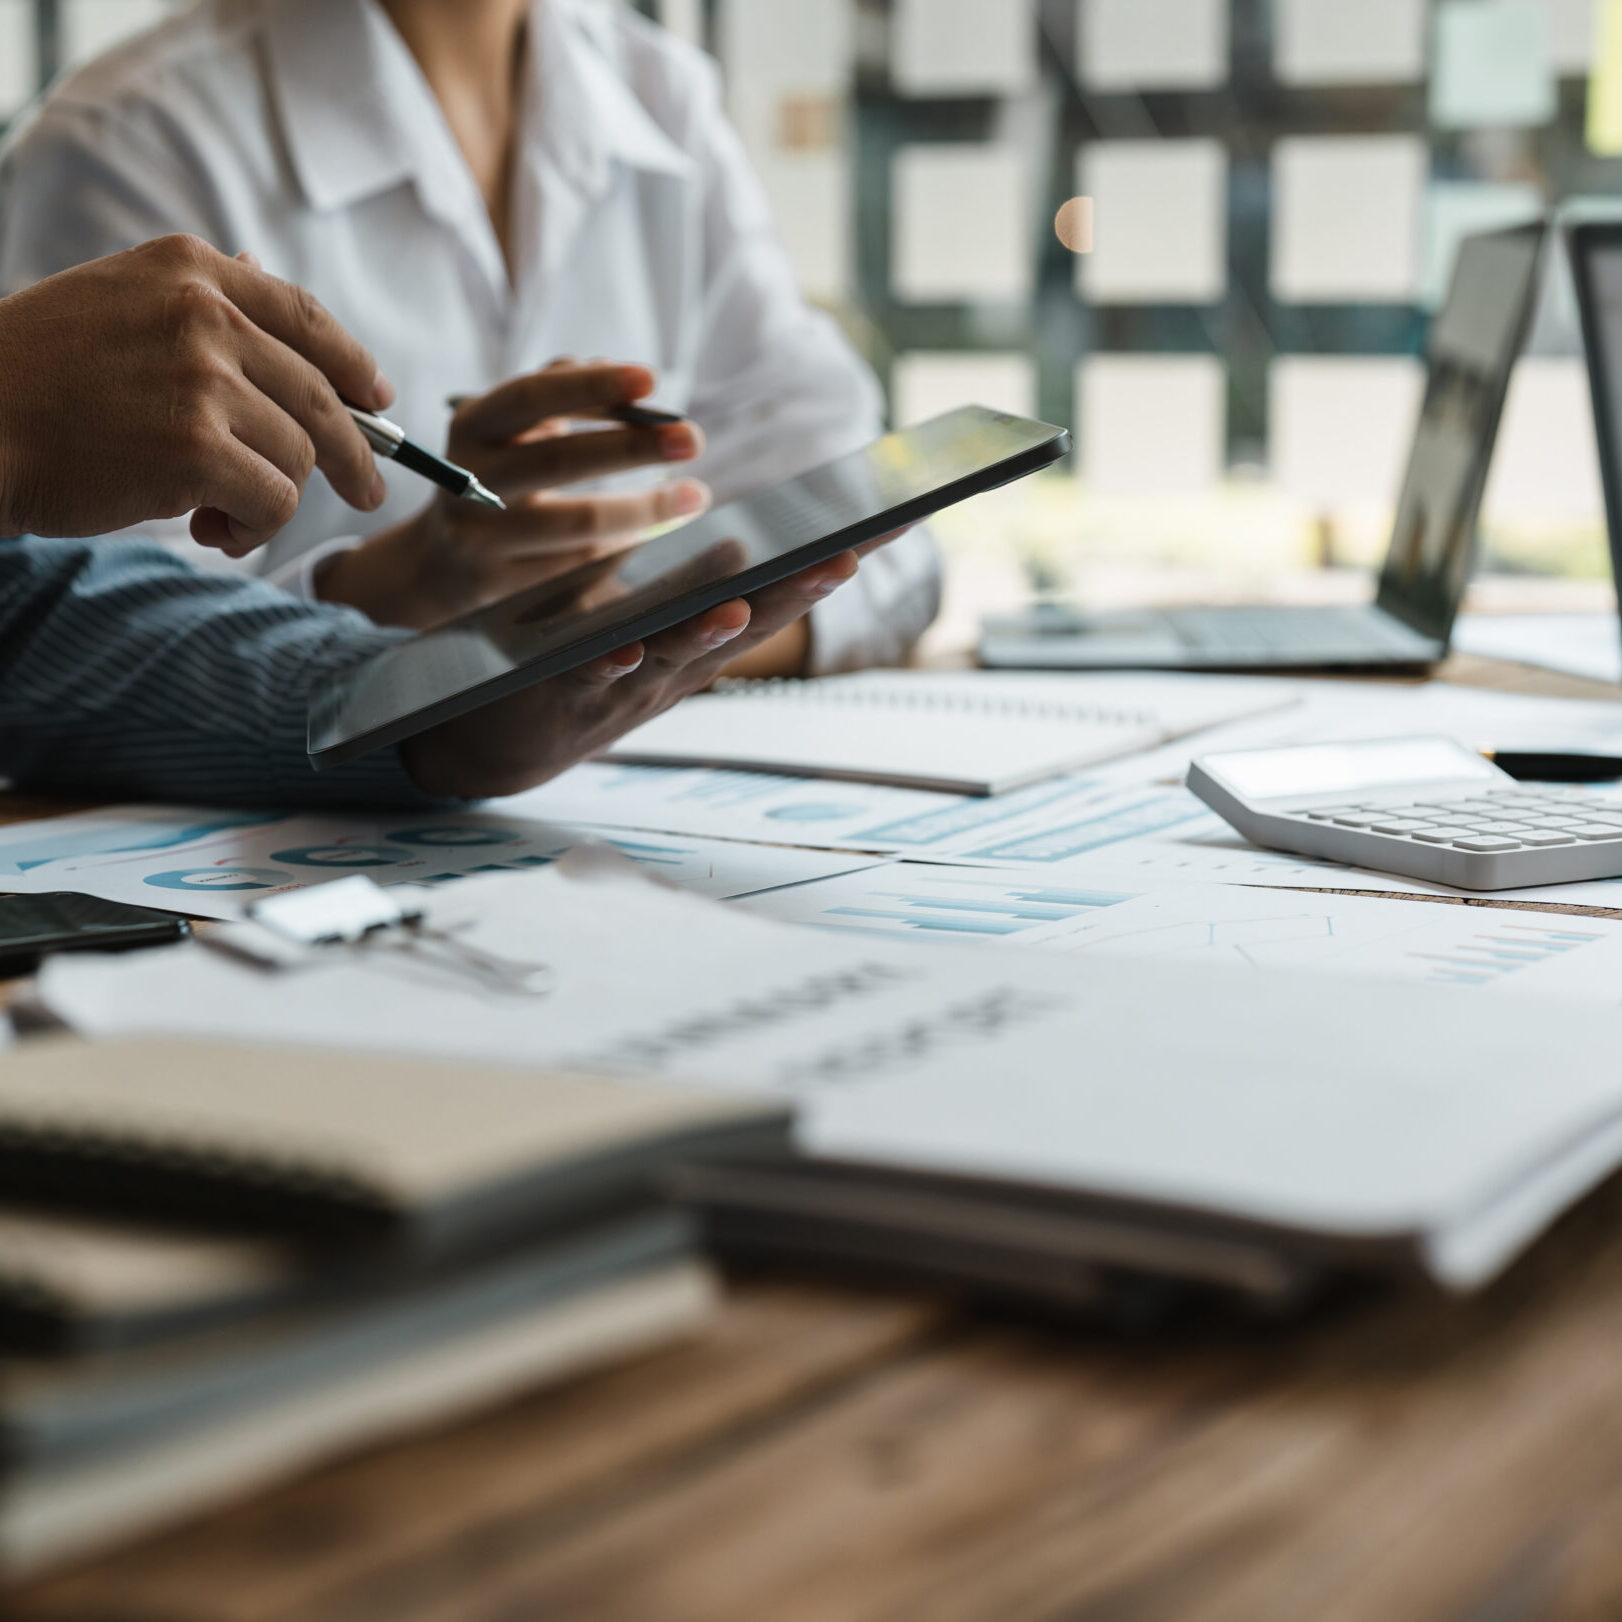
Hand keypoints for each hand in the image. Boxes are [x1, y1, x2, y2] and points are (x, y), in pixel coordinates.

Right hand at [0, 234, 392, 551]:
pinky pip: (274, 503)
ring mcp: (203, 381)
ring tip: (217, 516)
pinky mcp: (197, 450)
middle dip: (356, 455)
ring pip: (298, 458)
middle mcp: (206, 315)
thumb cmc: (37, 377)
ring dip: (270, 500)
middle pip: (323, 399)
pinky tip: (210, 531)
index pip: (305, 316)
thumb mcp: (116, 304)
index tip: (378, 398)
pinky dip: (251, 530)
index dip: (353, 365)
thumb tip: (262, 272)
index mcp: (191, 272)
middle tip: (367, 492)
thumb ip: (195, 299)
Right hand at [318, 360, 710, 629]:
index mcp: (472, 426)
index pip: (531, 396)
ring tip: (695, 497)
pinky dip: (624, 545)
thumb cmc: (499, 474)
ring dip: (644, 510)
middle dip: (633, 448)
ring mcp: (483, 538)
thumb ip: (560, 389)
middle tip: (691, 440)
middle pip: (559, 461)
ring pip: (578, 525)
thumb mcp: (513, 427)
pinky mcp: (504, 586)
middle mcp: (469, 480)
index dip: (591, 387)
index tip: (651, 379)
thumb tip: (618, 370)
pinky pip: (579, 565)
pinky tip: (658, 530)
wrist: (441, 561)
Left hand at [403, 551, 860, 798]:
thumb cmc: (580, 670)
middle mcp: (676, 669)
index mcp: (698, 642)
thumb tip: (743, 539)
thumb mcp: (645, 625)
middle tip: (847, 555)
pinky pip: (591, 679)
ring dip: (710, 634)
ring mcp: (626, 688)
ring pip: (676, 657)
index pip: (775, 595)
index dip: (824, 564)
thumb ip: (688, 589)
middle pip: (747, 627)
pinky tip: (624, 647)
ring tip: (742, 605)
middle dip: (796, 594)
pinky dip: (611, 665)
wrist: (496, 742)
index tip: (883, 522)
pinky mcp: (566, 698)